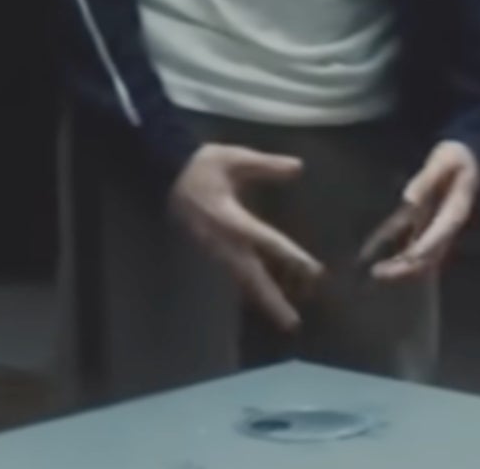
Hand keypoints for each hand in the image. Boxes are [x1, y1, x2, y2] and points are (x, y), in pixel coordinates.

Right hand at [169, 145, 324, 330]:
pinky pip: (233, 274)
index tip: (313, 272)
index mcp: (231, 217)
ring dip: (263, 299)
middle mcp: (223, 240)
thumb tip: (298, 167)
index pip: (266, 240)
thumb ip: (266, 165)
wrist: (166, 173)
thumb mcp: (235, 158)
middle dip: (272, 299)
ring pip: (242, 279)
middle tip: (292, 322)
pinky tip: (264, 298)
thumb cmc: (203, 165)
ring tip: (284, 319)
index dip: (290, 256)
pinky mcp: (211, 251)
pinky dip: (250, 289)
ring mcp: (215, 249)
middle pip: (251, 275)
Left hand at [358, 142, 479, 283]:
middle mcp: (449, 226)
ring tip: (377, 272)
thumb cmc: (455, 156)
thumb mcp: (443, 161)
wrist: (466, 156)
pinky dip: (401, 256)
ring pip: (424, 258)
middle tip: (380, 271)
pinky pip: (416, 247)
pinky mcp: (430, 226)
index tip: (407, 258)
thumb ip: (426, 180)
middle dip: (407, 266)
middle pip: (431, 255)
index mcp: (456, 210)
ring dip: (402, 267)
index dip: (425, 247)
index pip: (441, 234)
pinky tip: (382, 260)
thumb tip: (409, 199)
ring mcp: (440, 229)